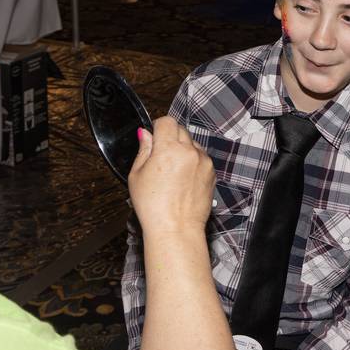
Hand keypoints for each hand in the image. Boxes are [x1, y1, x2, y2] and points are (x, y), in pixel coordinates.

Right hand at [128, 116, 214, 235]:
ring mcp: (203, 161)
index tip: (154, 135)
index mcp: (169, 149)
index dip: (158, 127)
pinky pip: (202, 158)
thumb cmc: (154, 207)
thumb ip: (144, 150)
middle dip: (170, 137)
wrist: (176, 228)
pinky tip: (183, 179)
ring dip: (183, 149)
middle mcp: (189, 151)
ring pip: (193, 144)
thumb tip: (145, 134)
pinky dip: (193, 162)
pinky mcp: (212, 172)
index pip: (166, 121)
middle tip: (161, 155)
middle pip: (181, 130)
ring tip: (172, 172)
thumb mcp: (137, 175)